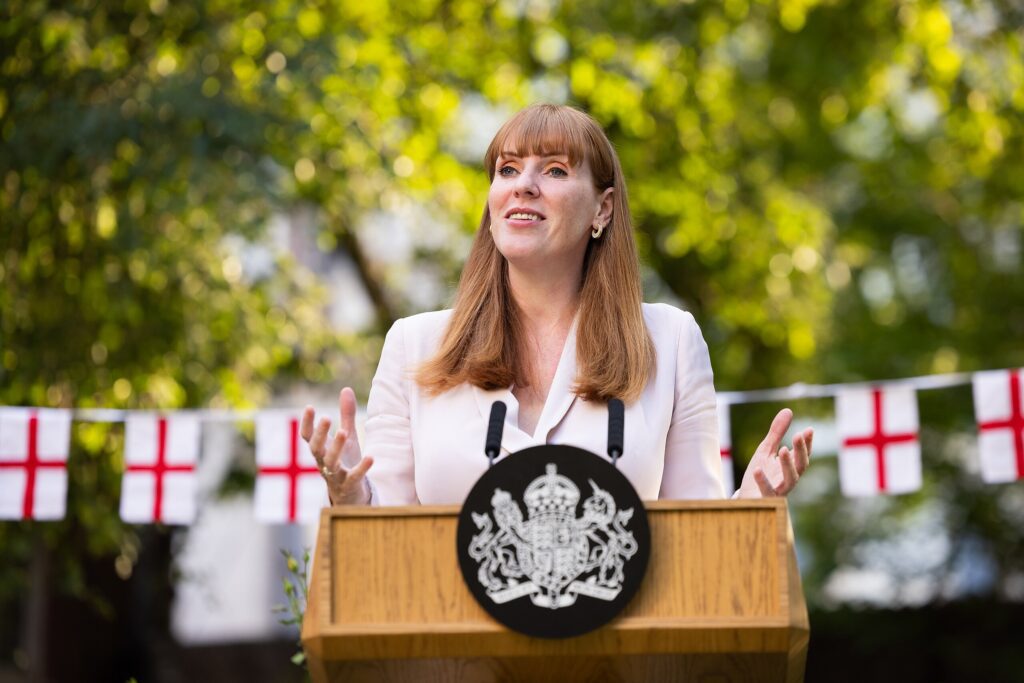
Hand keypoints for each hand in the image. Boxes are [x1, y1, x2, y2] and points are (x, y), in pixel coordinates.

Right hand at [300, 387, 373, 504]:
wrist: (350, 495)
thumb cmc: (346, 461)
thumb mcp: (347, 436)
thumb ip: (346, 415)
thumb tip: (346, 389)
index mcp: (321, 450)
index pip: (308, 436)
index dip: (307, 423)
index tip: (310, 407)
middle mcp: (324, 462)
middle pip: (316, 449)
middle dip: (320, 434)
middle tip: (326, 417)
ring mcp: (336, 475)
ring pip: (331, 462)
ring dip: (336, 447)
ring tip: (344, 432)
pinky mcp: (350, 485)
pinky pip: (354, 477)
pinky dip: (362, 468)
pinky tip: (371, 457)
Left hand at [737, 408, 812, 497]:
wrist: (746, 498)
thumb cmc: (759, 473)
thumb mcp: (766, 450)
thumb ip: (777, 433)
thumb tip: (788, 410)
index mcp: (790, 467)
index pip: (802, 454)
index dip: (807, 443)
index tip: (809, 429)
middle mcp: (788, 479)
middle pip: (801, 466)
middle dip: (801, 451)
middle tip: (798, 435)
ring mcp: (778, 490)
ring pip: (790, 480)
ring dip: (788, 465)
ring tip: (783, 450)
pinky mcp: (765, 499)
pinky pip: (767, 492)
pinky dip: (763, 481)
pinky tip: (758, 470)